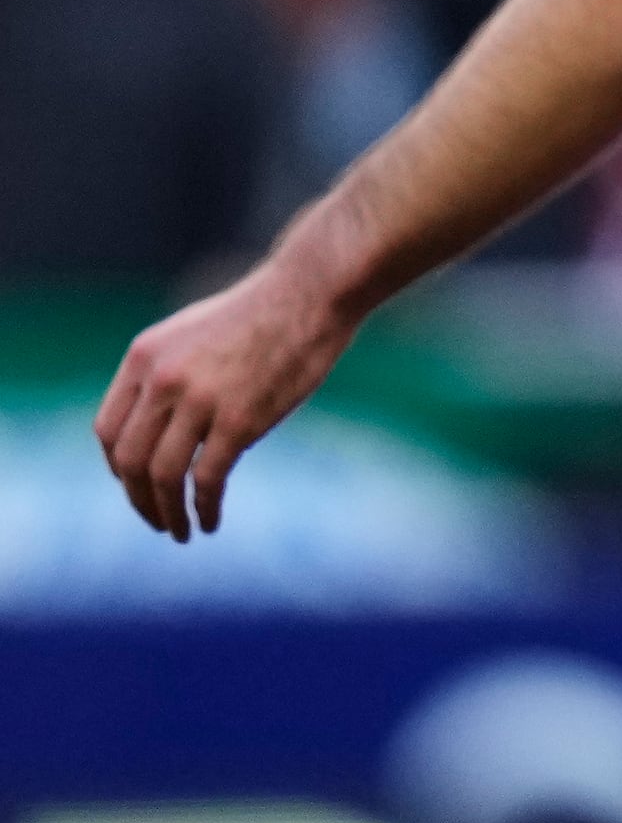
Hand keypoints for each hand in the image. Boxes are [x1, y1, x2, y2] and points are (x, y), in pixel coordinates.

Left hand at [97, 257, 354, 539]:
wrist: (311, 290)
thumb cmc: (262, 311)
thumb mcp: (192, 333)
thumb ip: (166, 375)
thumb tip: (160, 428)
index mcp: (144, 357)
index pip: (109, 431)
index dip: (119, 467)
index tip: (138, 485)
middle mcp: (162, 380)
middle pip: (130, 460)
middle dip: (139, 500)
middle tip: (157, 520)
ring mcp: (200, 400)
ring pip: (164, 476)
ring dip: (167, 513)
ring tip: (180, 532)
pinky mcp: (240, 419)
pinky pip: (207, 479)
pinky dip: (203, 508)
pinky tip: (211, 522)